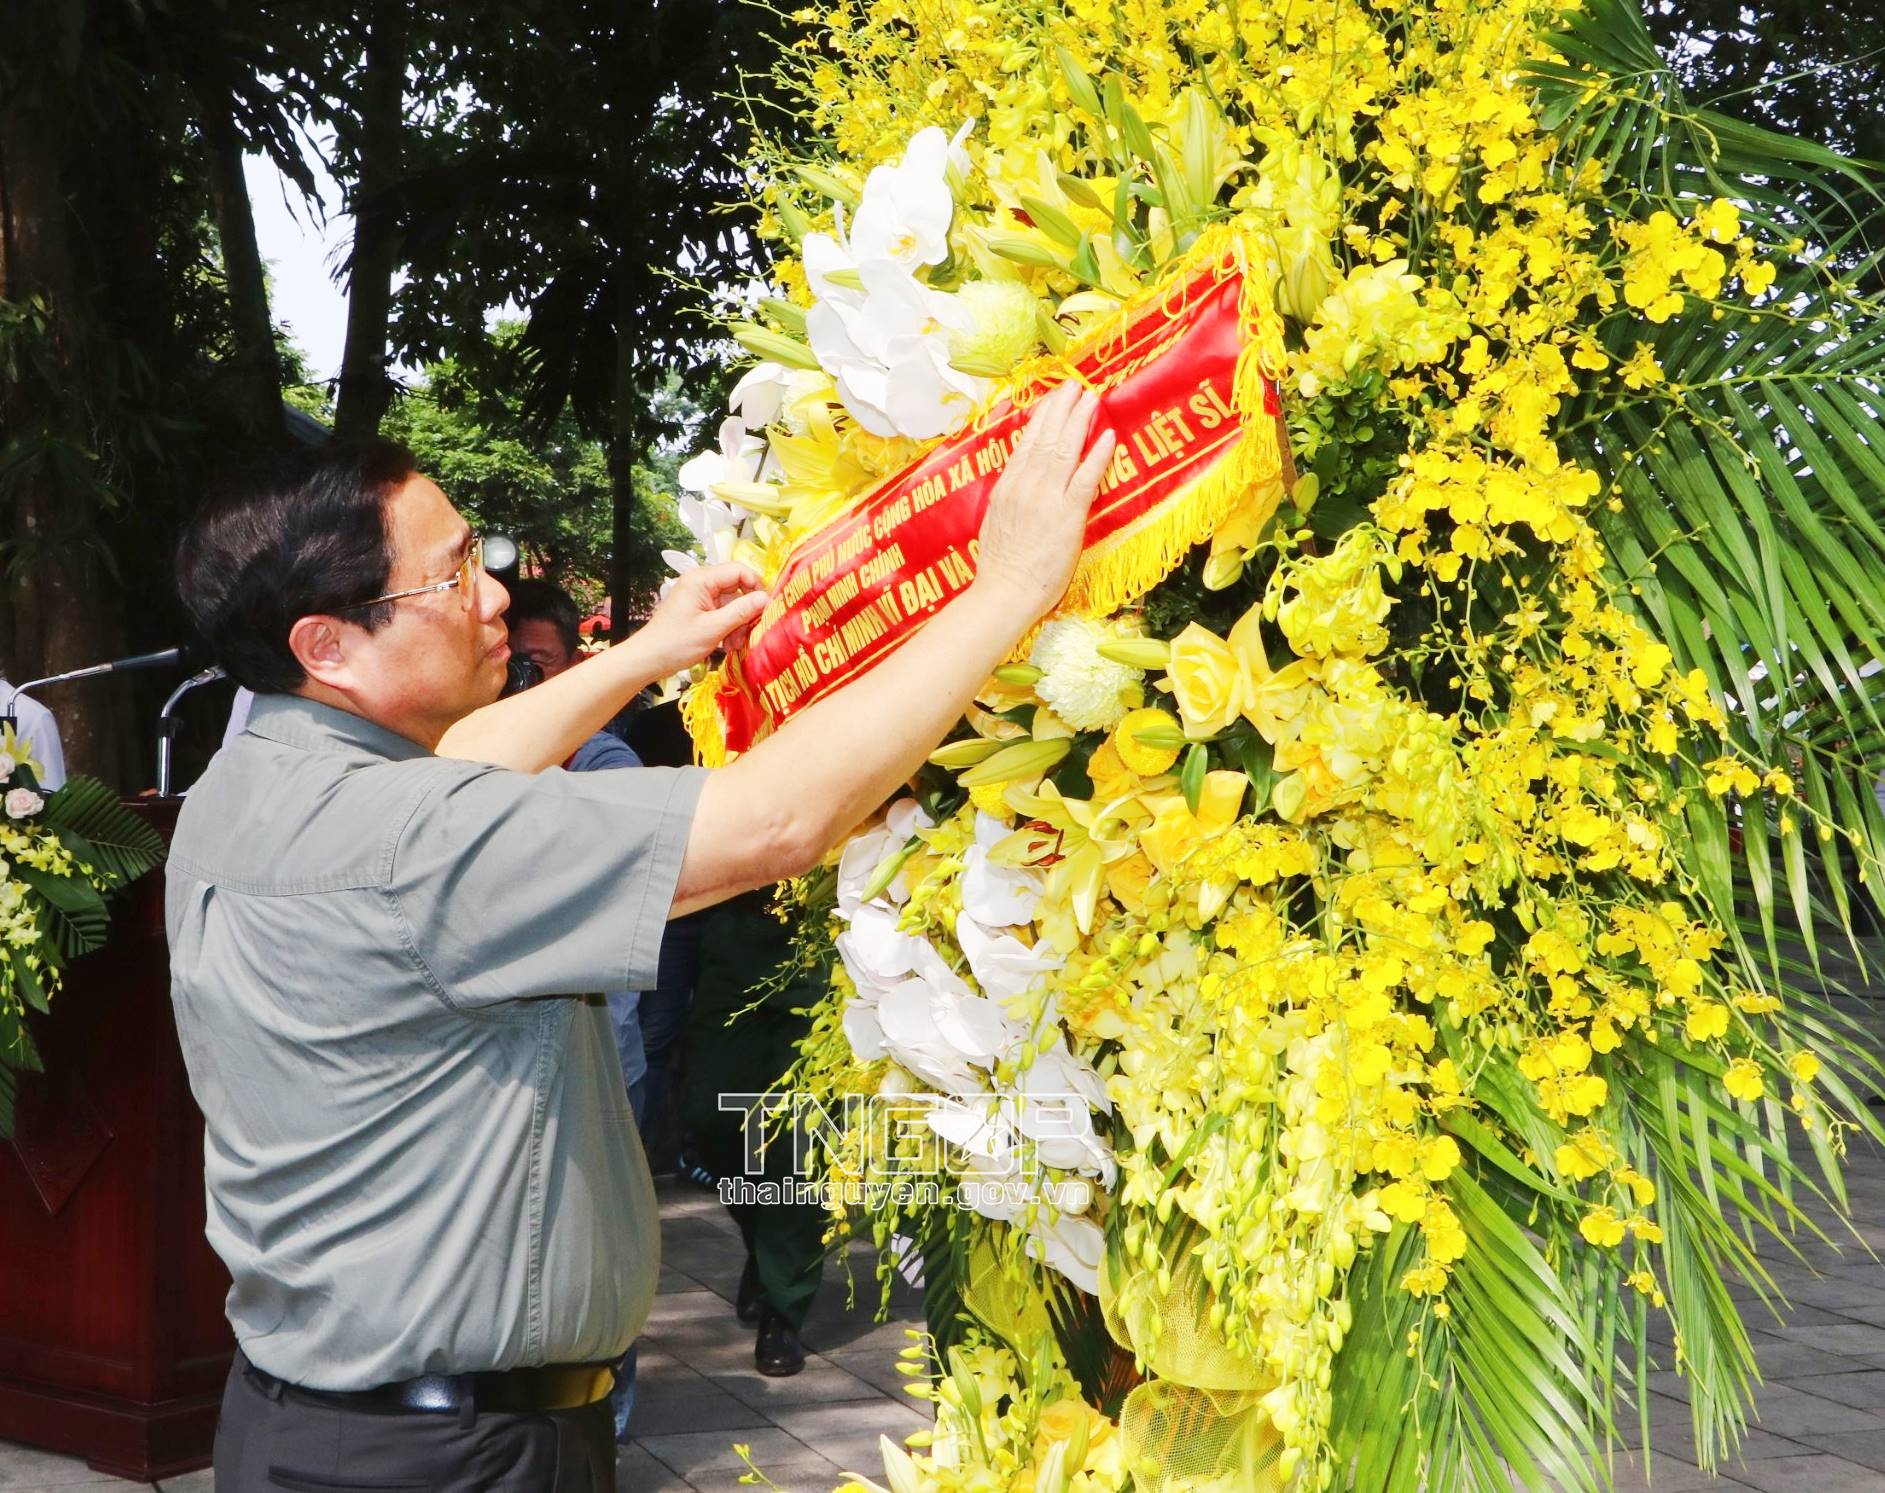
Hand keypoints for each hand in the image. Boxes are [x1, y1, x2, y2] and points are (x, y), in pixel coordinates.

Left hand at [636, 563, 768, 676]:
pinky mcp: (700, 609)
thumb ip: (741, 611)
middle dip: (746, 611)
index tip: (766, 607)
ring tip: (735, 645)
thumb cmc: (676, 643)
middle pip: (737, 587)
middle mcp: (701, 582)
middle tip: (750, 632)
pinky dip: (729, 628)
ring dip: (738, 624)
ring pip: (732, 603)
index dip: (756, 586)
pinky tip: (728, 645)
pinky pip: (723, 613)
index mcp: (701, 579)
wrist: (649, 659)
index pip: (739, 570)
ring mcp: (700, 596)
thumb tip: (766, 598)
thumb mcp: (713, 628)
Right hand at [972, 381, 1116, 622]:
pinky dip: (1097, 455)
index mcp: (1007, 487)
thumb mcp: (994, 522)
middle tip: (1074, 385)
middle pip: (1046, 438)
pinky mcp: (1067, 515)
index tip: (1052, 399)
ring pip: (1064, 450)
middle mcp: (1025, 486)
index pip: (1026, 444)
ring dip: (1080, 421)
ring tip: (1091, 398)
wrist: (1004, 592)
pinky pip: (1085, 478)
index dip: (1041, 418)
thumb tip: (1016, 483)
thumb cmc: (1000, 567)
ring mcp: (1046, 499)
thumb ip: (1008, 499)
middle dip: (1061, 408)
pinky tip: (1108, 436)